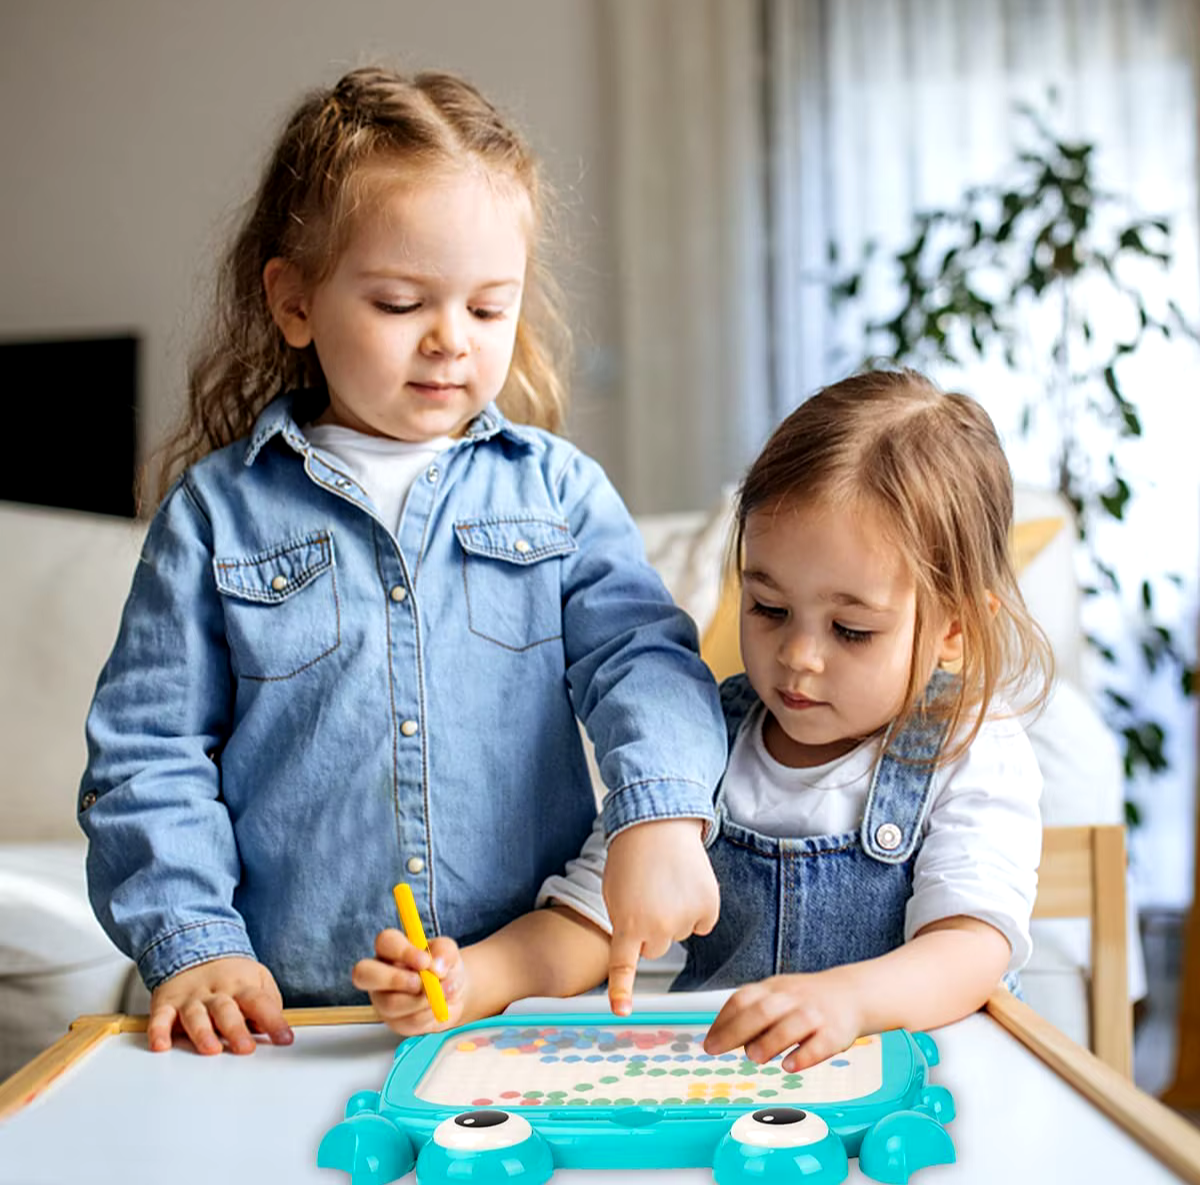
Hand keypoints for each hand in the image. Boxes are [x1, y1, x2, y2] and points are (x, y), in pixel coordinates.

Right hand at [147, 956, 292, 1055]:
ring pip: (196, 1016)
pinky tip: (161, 1046)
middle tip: (246, 1048)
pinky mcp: (166, 1004)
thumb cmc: (230, 975)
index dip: (273, 1020)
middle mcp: (216, 992)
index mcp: (242, 986)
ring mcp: (190, 999)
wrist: (194, 947)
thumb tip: (270, 1027)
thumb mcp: (257, 978)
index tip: (284, 1039)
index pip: (260, 1002)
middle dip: (236, 1030)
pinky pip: (160, 1018)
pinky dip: (158, 1032)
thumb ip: (268, 1002)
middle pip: (227, 1010)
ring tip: (211, 1049)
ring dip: (203, 1033)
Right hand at [352, 929, 465, 1034]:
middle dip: (394, 979)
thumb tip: (436, 967)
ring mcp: (382, 999)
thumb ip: (444, 953)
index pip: (384, 942)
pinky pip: (407, 1022)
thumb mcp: (449, 952)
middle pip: (362, 973)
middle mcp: (379, 973)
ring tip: (441, 994)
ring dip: (421, 1000)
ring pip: (389, 1004)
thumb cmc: (444, 966)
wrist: (452, 993)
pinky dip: (428, 1014)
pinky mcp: (394, 1022)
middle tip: (420, 983)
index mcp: (391, 949)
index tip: (425, 961)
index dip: (402, 952)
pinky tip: (438, 1006)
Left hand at [602, 818, 717, 1014]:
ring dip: (674, 915)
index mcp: (627, 923)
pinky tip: (687, 885)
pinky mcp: (708, 907)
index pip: (624, 966)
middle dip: (650, 929)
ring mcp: (685, 919)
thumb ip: (624, 924)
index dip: (622, 991)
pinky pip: (702, 922)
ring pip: (679, 934)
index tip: (622, 1011)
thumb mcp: (614, 894)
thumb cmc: (631, 857)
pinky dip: (696, 908)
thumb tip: (640, 945)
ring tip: (666, 883)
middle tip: (647, 896)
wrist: (658, 823)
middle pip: (655, 949)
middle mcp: (657, 927)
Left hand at [703, 968, 863, 1071]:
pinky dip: (804, 1056)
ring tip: (754, 1057)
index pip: (743, 999)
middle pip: (763, 1010)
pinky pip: (820, 1044)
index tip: (709, 1042)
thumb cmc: (806, 1000)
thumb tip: (720, 1038)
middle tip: (717, 1049)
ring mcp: (815, 1014)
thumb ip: (751, 1014)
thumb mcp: (777, 996)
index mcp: (774, 988)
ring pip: (791, 1024)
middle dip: (737, 1030)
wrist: (852, 994)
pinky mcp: (835, 1032)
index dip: (723, 1020)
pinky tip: (789, 1066)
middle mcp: (793, 998)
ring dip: (770, 1041)